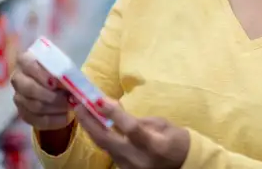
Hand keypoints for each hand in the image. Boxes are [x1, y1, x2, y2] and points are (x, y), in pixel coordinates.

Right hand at [11, 51, 73, 130]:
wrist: (57, 86)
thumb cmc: (60, 70)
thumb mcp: (63, 64)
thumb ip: (64, 69)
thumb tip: (72, 81)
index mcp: (25, 60)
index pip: (28, 64)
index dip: (42, 74)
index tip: (56, 82)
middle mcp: (18, 78)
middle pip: (30, 88)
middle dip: (52, 95)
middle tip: (69, 98)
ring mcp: (19, 97)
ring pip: (35, 106)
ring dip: (56, 108)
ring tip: (71, 106)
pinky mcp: (24, 114)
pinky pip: (38, 121)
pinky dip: (55, 120)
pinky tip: (67, 117)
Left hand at [75, 98, 189, 168]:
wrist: (183, 164)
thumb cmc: (176, 140)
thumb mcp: (161, 124)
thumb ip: (137, 119)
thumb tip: (114, 108)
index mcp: (154, 145)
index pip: (131, 128)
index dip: (114, 113)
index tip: (99, 99)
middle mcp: (138, 159)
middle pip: (107, 140)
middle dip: (89, 122)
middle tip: (79, 105)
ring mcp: (129, 167)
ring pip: (104, 147)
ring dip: (91, 128)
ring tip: (82, 112)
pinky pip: (109, 151)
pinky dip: (100, 137)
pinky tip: (94, 126)